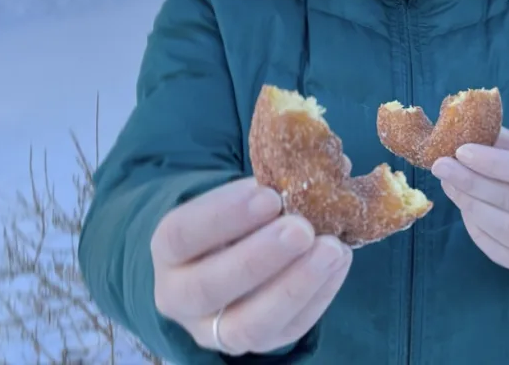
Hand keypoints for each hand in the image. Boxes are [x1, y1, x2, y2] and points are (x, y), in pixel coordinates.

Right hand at [151, 178, 351, 354]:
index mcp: (169, 250)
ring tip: (331, 248)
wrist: (223, 260)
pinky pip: (287, 330)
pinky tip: (340, 261)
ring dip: (294, 285)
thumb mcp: (236, 199)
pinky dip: (319, 296)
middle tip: (301, 228)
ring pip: (247, 324)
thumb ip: (266, 188)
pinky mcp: (256, 344)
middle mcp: (180, 297)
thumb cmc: (235, 218)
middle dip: (259, 257)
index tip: (267, 193)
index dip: (223, 215)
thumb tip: (324, 165)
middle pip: (208, 287)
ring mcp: (216, 330)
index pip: (181, 235)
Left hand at [431, 128, 508, 271]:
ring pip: (507, 231)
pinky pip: (501, 253)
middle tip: (442, 167)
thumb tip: (462, 131)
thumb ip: (503, 142)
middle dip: (472, 183)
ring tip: (449, 186)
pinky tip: (464, 209)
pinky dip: (477, 231)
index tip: (460, 151)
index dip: (493, 163)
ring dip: (471, 206)